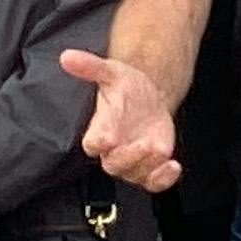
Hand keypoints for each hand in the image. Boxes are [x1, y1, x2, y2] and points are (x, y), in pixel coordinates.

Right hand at [66, 48, 182, 191]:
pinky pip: (153, 183)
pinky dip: (163, 179)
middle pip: (115, 165)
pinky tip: (174, 166)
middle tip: (144, 144)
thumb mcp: (111, 72)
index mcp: (100, 130)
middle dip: (129, 157)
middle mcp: (114, 150)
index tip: (106, 138)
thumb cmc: (126, 88)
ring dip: (149, 166)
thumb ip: (89, 66)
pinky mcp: (150, 166)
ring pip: (135, 174)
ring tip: (160, 149)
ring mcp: (133, 160)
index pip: (92, 144)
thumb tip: (67, 56)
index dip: (98, 143)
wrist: (149, 98)